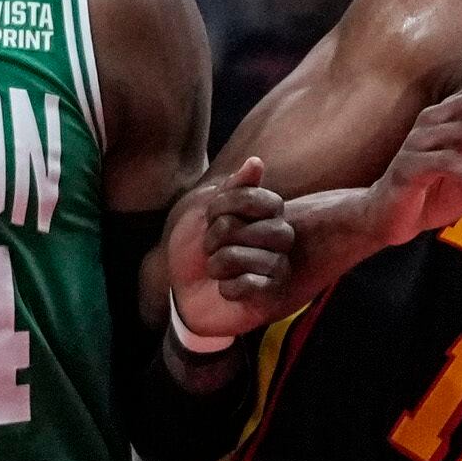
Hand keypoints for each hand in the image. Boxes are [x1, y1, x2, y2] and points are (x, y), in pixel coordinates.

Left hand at [162, 155, 300, 348]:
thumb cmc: (195, 248)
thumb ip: (232, 188)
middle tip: (211, 246)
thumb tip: (256, 161)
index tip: (210, 215)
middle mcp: (279, 241)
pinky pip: (249, 285)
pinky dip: (227, 287)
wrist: (182, 291)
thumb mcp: (205, 212)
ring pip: (246, 257)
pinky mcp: (270, 299)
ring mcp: (277, 270)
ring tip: (216, 270)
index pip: (266, 200)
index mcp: (267, 216)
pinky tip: (225, 289)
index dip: (229, 205)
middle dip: (220, 235)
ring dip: (218, 264)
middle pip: (259, 229)